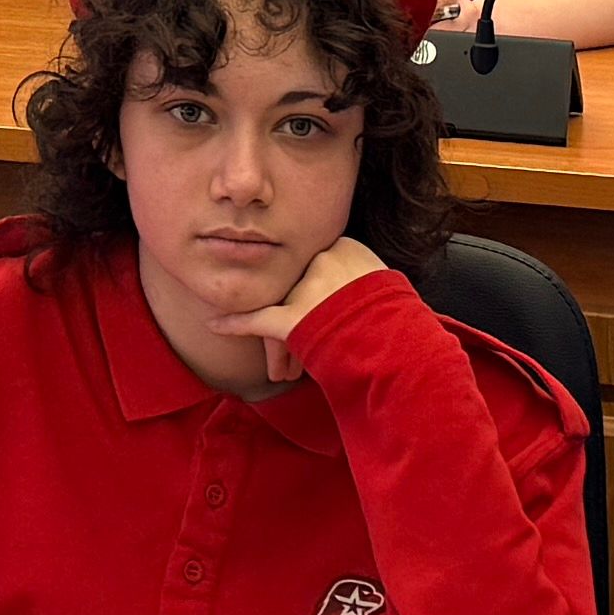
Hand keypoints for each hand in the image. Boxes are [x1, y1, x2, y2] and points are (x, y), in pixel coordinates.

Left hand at [216, 235, 388, 370]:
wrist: (397, 342)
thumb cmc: (398, 319)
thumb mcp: (386, 283)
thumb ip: (363, 272)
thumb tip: (362, 275)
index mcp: (344, 247)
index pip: (316, 260)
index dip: (315, 287)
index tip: (320, 305)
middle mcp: (319, 262)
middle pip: (295, 282)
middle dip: (297, 311)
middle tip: (303, 332)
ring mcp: (303, 290)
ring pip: (279, 304)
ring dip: (275, 338)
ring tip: (279, 367)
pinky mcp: (291, 317)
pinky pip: (256, 321)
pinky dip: (234, 323)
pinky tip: (215, 324)